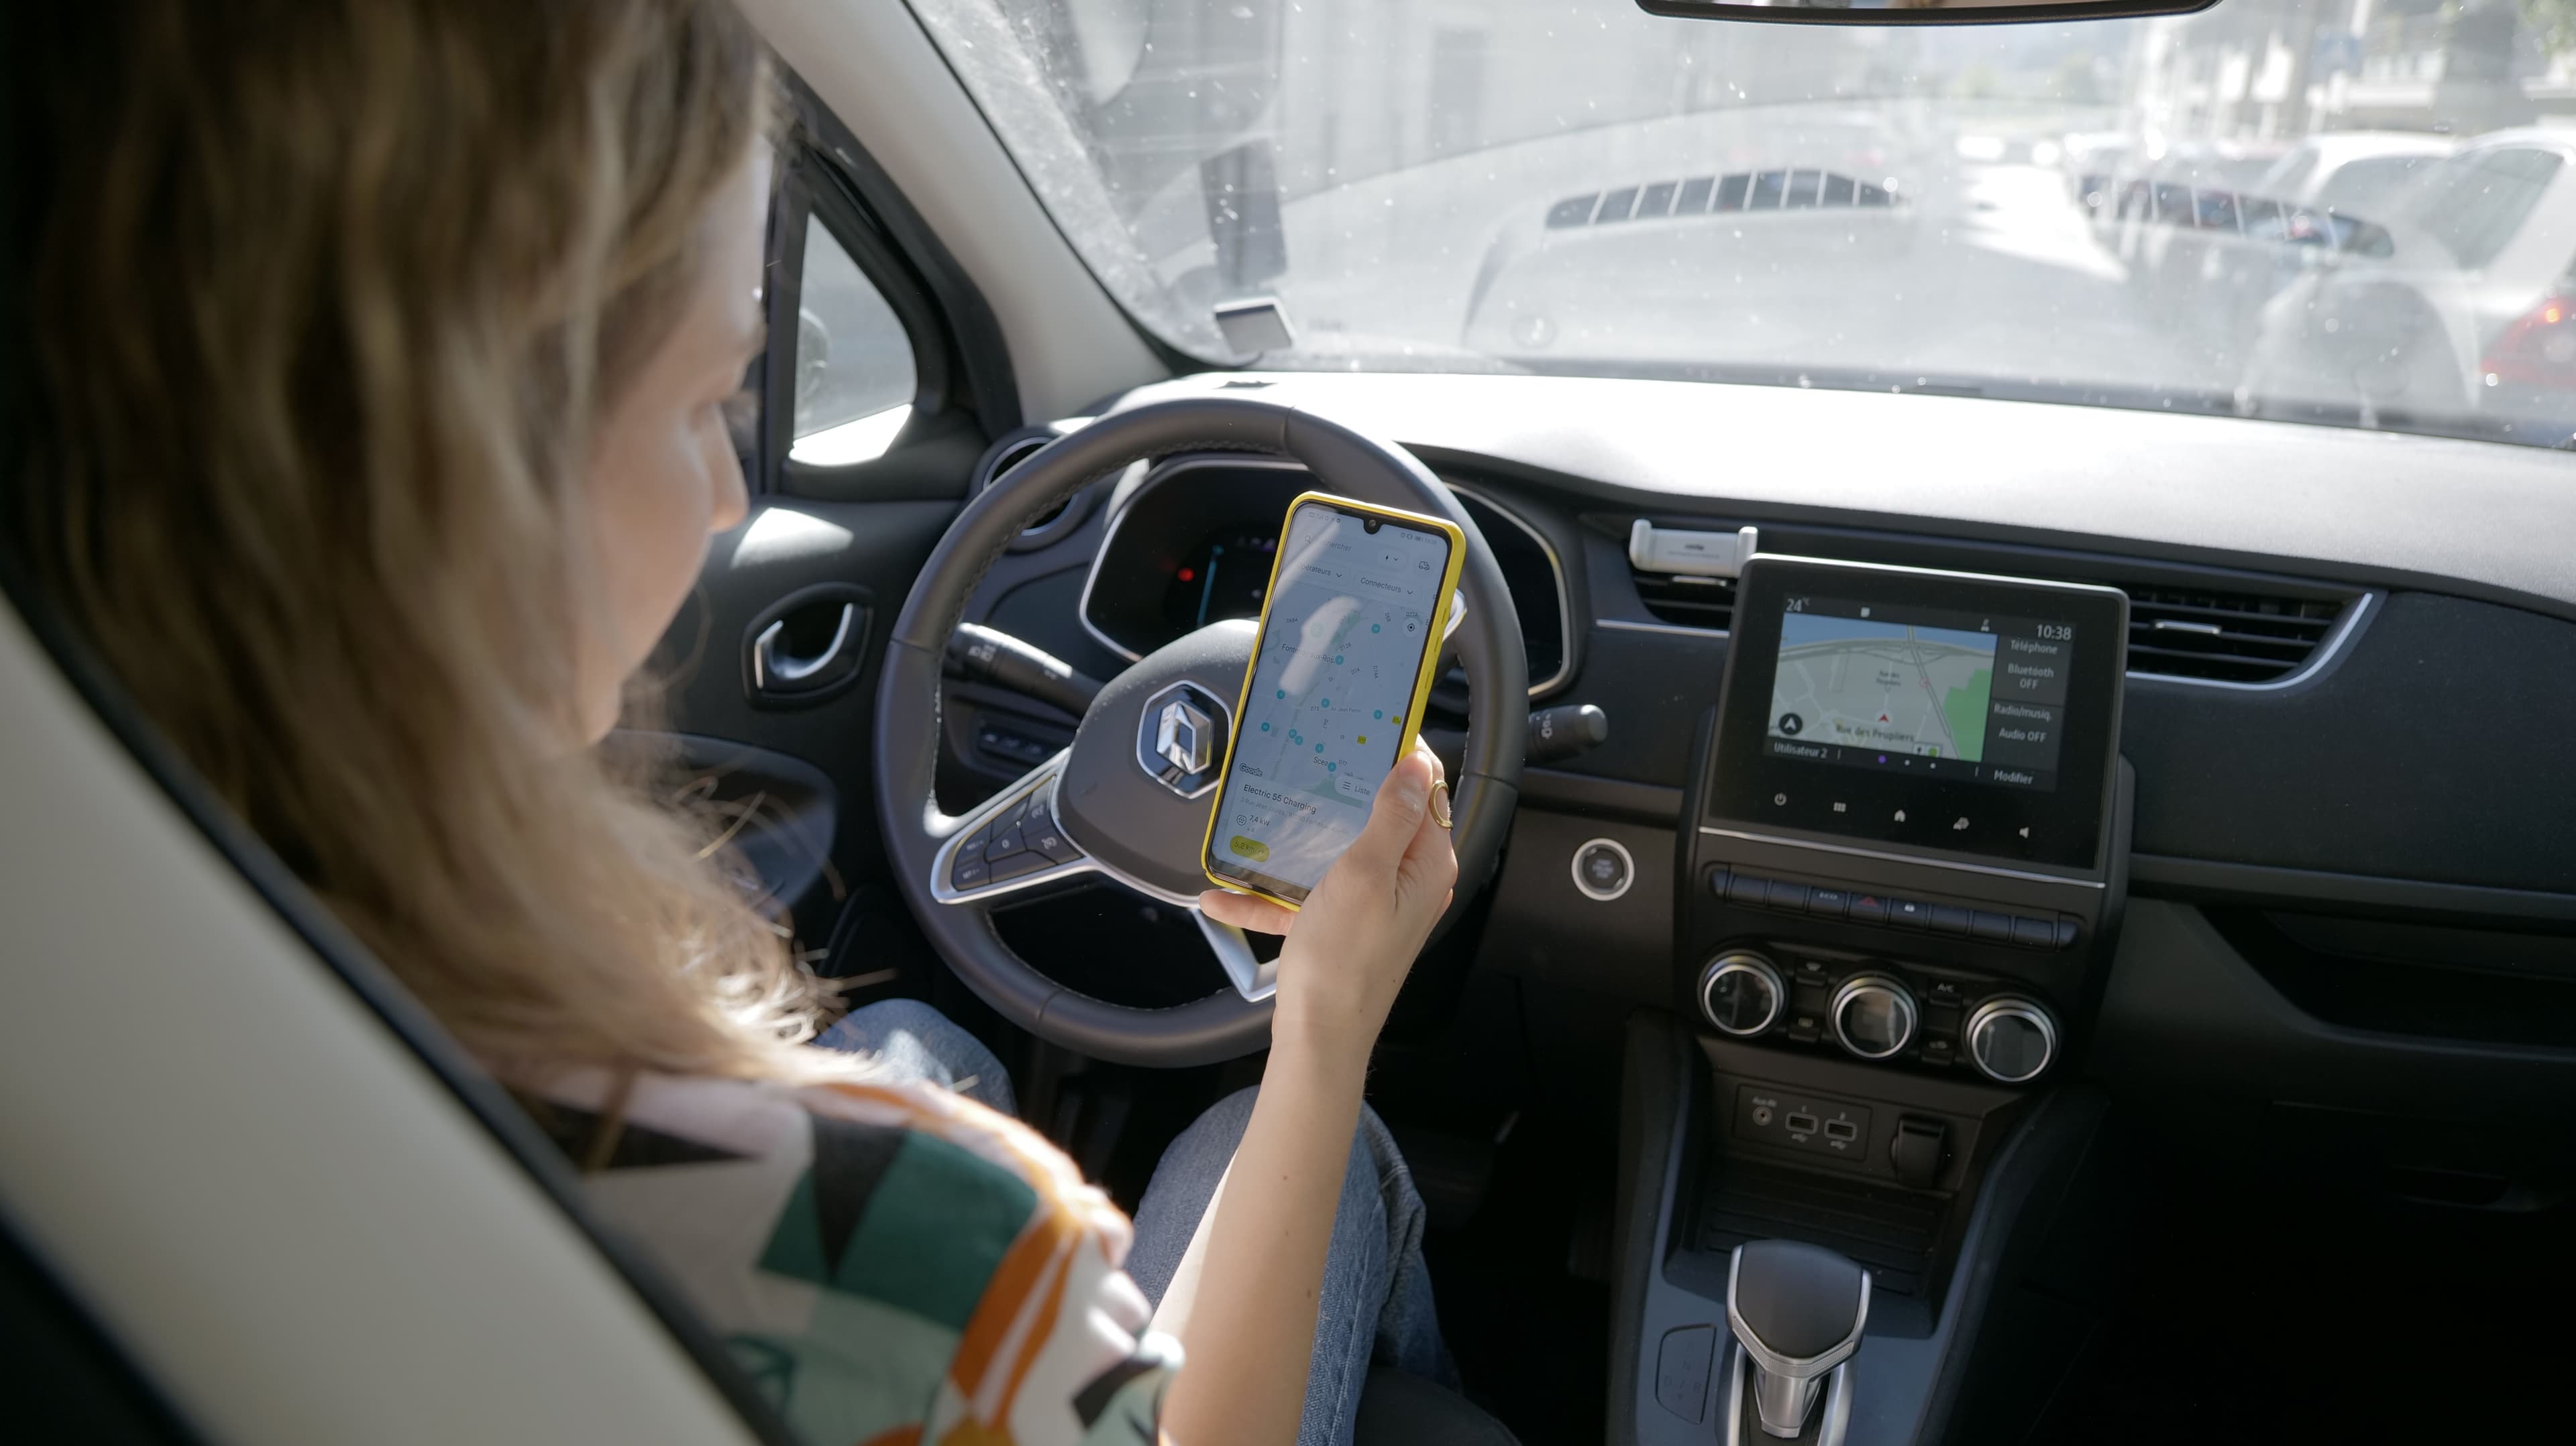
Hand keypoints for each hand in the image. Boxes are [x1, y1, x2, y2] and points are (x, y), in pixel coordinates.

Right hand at [1199, 740, 1455, 1062]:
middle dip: (1341, 790)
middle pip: (1378, 816)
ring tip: (1260, 818)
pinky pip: (1305, 897)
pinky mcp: (1341, 926)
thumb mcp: (1366, 875)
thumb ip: (1392, 817)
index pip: (1425, 791)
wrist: (1319, 1036)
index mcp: (1424, 864)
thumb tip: (1416, 764)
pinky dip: (1270, 894)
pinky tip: (1224, 893)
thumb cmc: (1346, 962)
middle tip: (1307, 759)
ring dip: (1295, 842)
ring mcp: (1373, 905)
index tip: (1368, 725)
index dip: (1401, 755)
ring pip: (1335, 853)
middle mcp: (1406, 881)